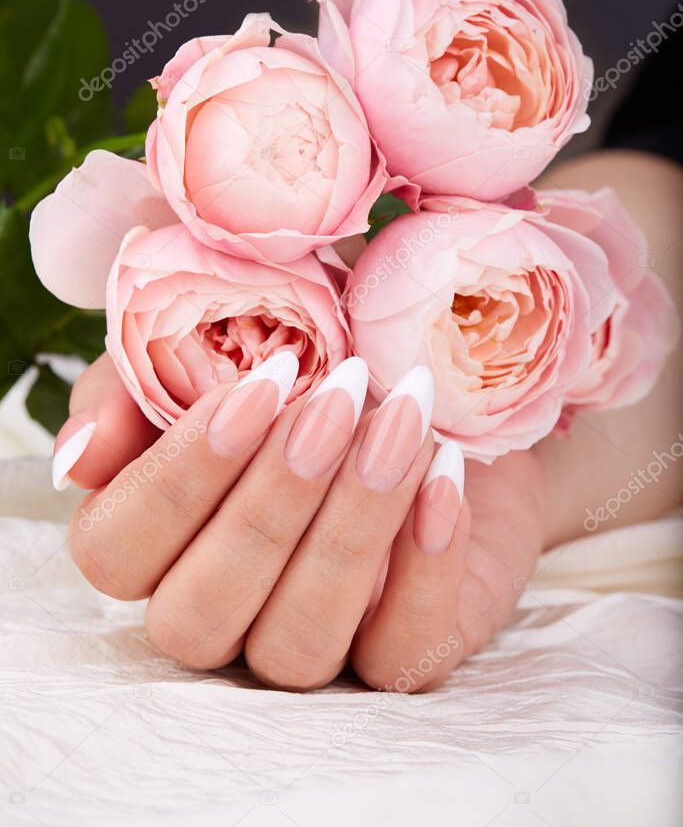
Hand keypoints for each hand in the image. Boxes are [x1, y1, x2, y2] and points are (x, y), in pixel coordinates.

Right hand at [58, 353, 546, 691]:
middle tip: (339, 395)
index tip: (262, 385)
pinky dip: (426, 564)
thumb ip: (134, 392)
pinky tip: (444, 470)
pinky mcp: (401, 647)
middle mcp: (223, 606)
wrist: (429, 374)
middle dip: (271, 502)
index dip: (179, 477)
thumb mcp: (214, 347)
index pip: (116, 553)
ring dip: (352, 527)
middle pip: (199, 617)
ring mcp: (311, 638)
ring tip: (402, 422)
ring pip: (297, 647)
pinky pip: (401, 657)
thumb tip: (80, 459)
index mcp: (155, 540)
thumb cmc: (311, 358)